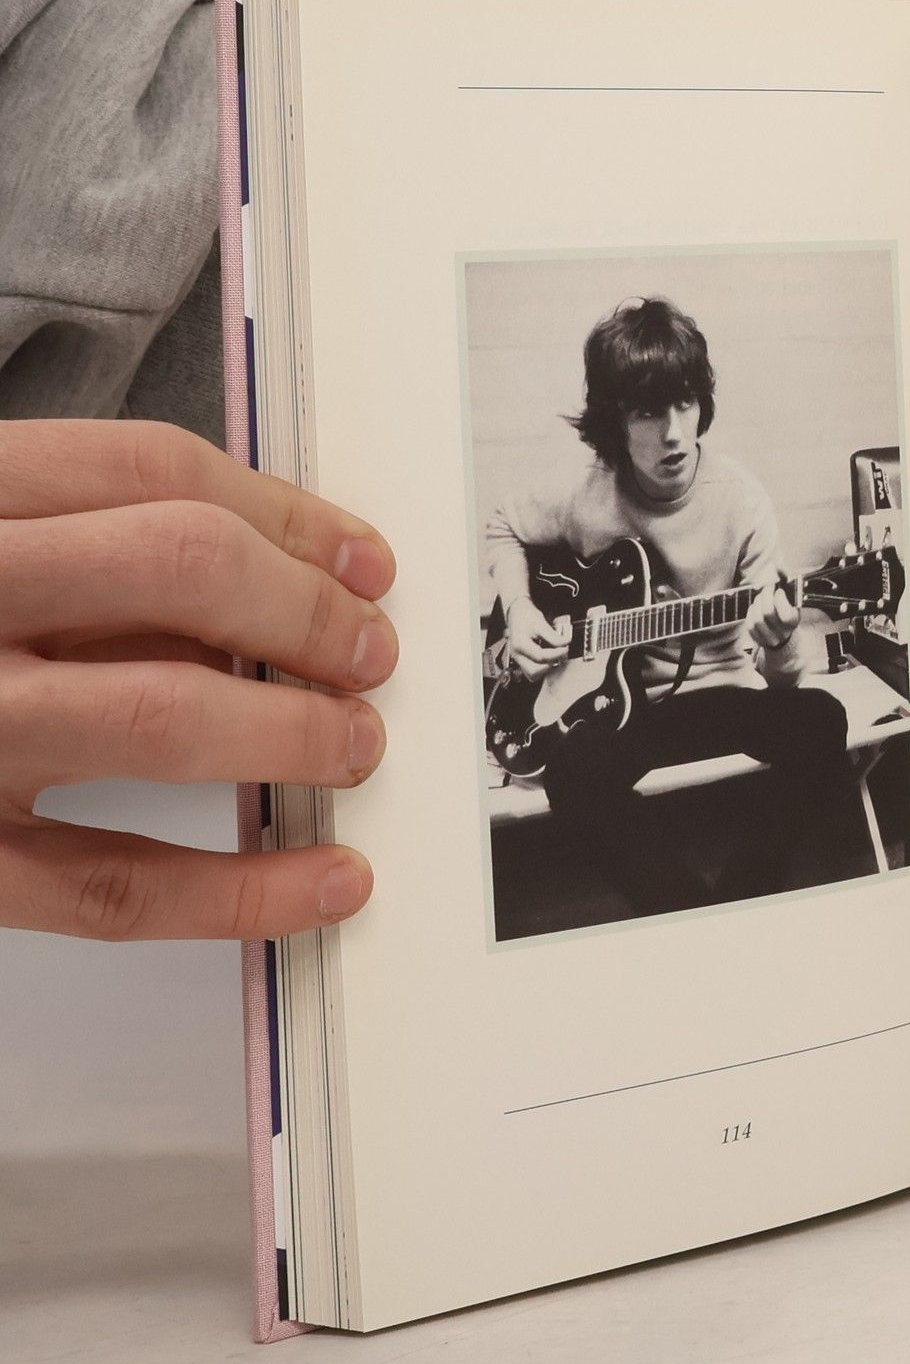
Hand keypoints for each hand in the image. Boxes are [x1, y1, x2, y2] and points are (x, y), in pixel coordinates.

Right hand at [0, 421, 398, 939]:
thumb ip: (82, 552)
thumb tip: (276, 588)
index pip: (151, 470)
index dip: (288, 512)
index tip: (364, 559)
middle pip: (176, 566)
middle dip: (306, 609)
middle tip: (372, 651)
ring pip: (157, 716)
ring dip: (291, 730)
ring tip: (357, 745)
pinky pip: (111, 887)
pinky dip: (240, 893)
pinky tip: (325, 885)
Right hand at [505, 596, 569, 676]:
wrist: (517, 612)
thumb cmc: (526, 616)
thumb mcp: (540, 622)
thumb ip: (553, 635)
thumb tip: (565, 643)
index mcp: (520, 645)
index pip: (541, 657)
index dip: (557, 654)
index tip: (566, 648)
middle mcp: (517, 654)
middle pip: (534, 672)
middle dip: (550, 664)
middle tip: (559, 654)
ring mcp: (518, 658)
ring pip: (532, 675)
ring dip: (545, 668)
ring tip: (554, 656)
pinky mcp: (521, 660)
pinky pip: (531, 671)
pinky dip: (541, 667)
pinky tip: (548, 657)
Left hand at [746, 581, 799, 651]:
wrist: (784, 631)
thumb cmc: (788, 607)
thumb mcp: (791, 595)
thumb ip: (786, 579)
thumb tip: (777, 565)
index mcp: (794, 622)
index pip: (786, 614)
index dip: (779, 599)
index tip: (779, 591)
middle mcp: (783, 633)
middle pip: (768, 613)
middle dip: (765, 596)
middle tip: (766, 588)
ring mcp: (770, 639)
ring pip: (757, 620)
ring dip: (756, 604)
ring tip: (761, 598)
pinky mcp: (759, 640)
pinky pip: (750, 626)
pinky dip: (751, 614)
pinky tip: (756, 607)